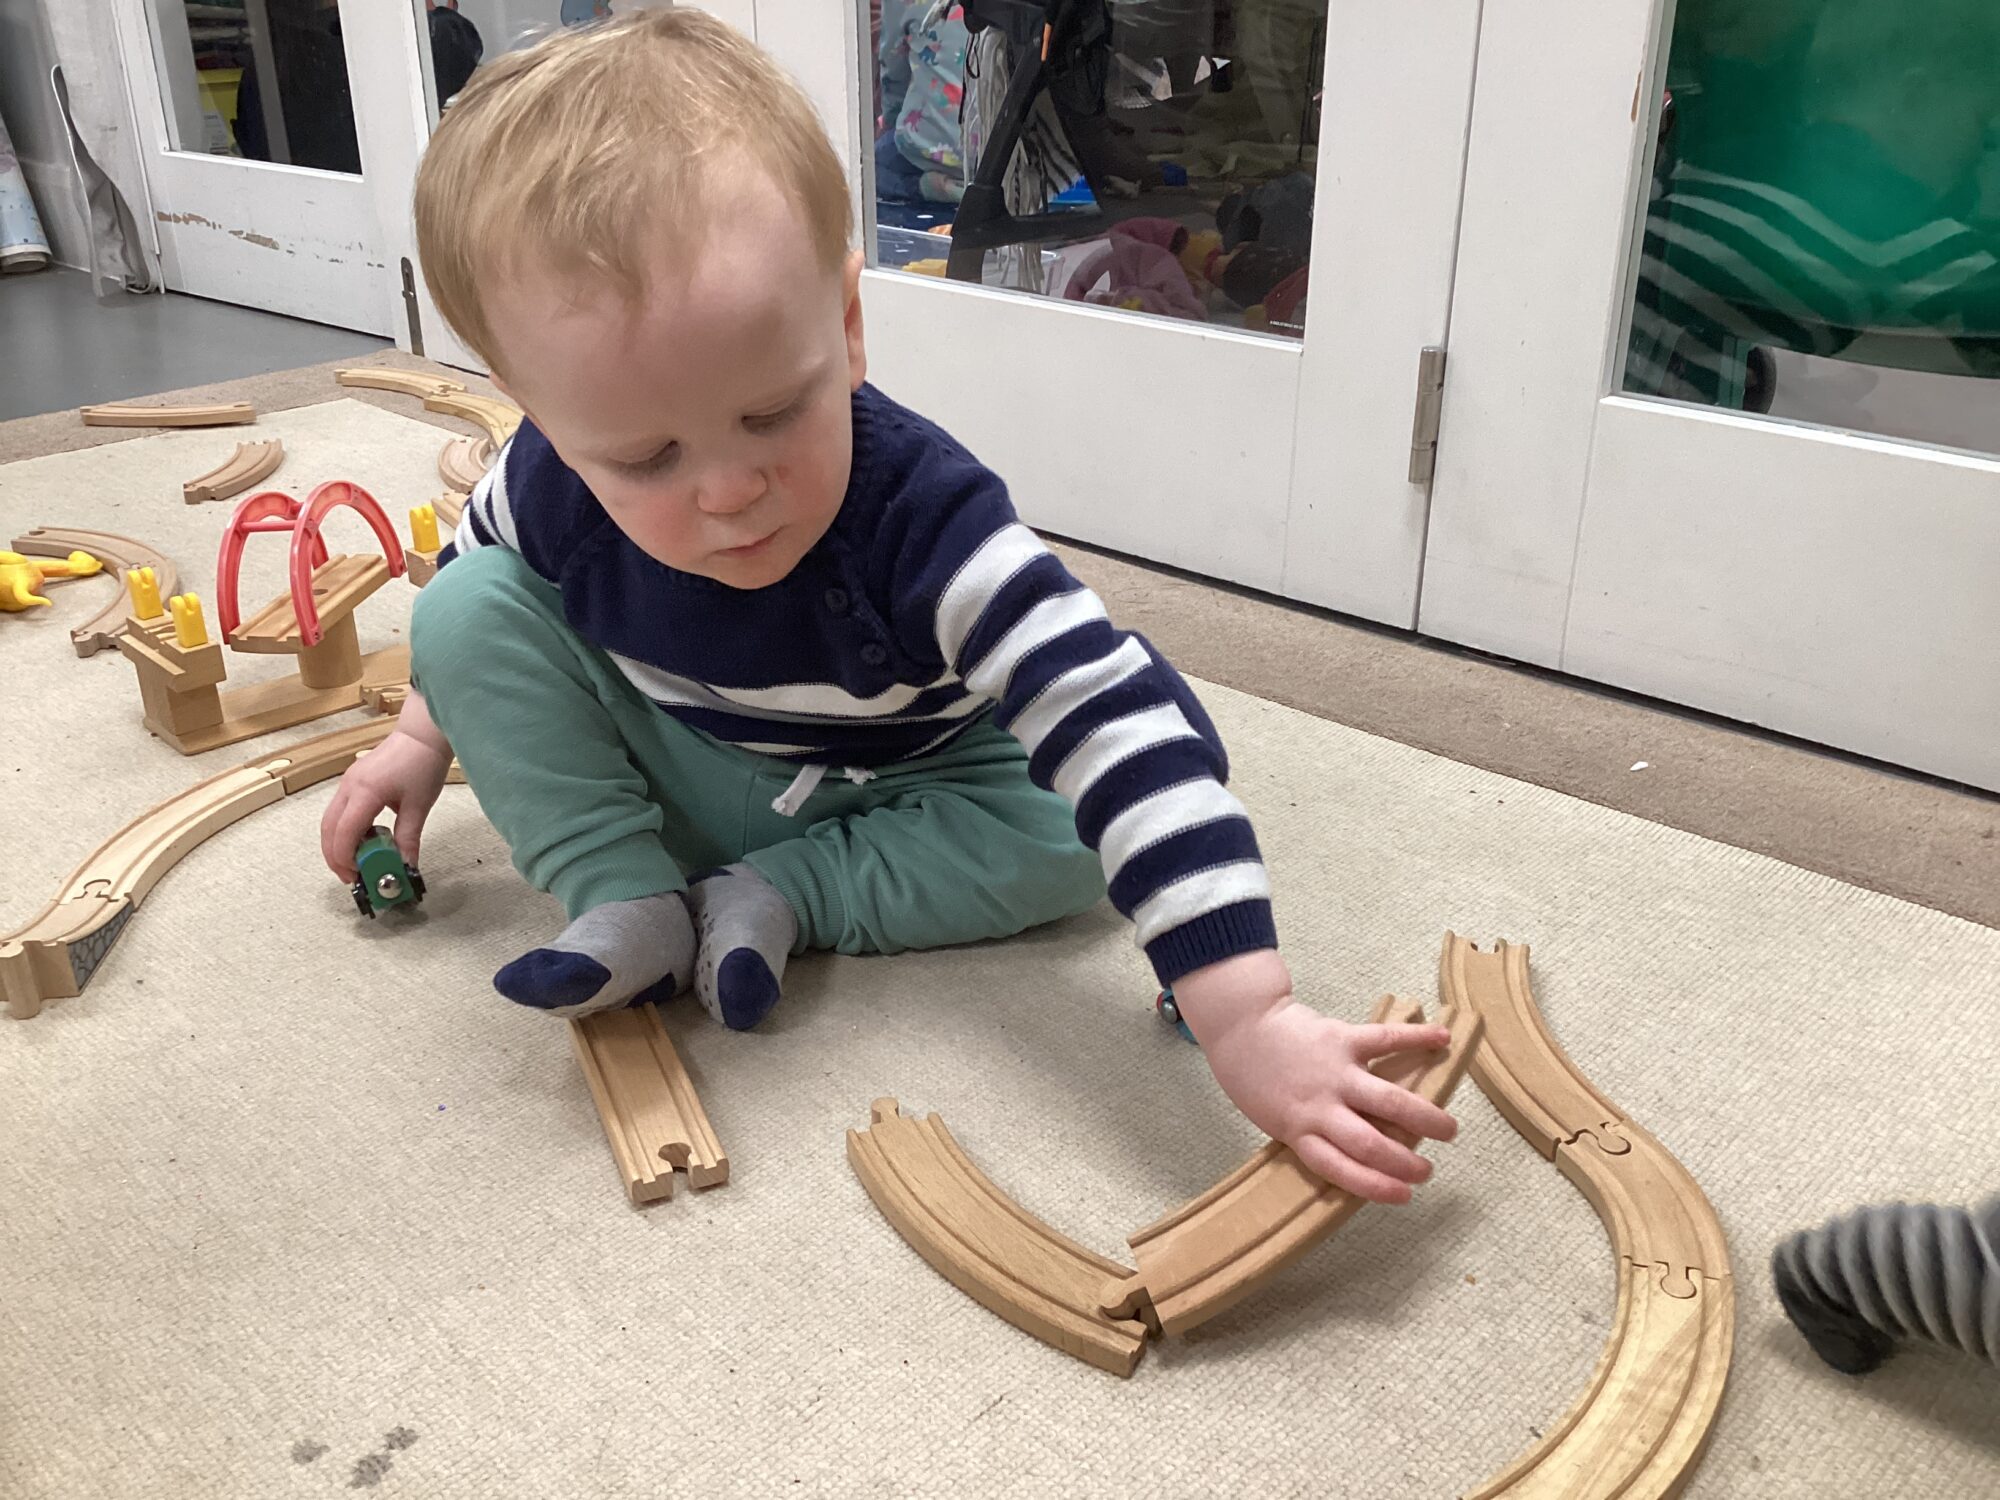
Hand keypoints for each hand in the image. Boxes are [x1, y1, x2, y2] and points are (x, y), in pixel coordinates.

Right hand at [319, 726, 450, 882]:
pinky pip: (339, 811)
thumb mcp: (419, 806)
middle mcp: (349, 786)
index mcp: (365, 792)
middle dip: (334, 856)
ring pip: (329, 820)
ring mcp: (348, 782)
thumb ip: (408, 838)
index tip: (357, 876)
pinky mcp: (353, 781)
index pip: (344, 833)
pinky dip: (343, 830)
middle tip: (351, 877)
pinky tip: (362, 841)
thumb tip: (406, 865)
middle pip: (328, 829)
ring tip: (355, 863)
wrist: (422, 734)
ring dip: (337, 844)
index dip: (346, 858)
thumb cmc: (423, 763)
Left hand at [1172, 950, 1458, 1203]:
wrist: (1242, 1025)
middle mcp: (1320, 1107)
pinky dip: (1416, 1039)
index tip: (1406, 1196)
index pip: (1342, 1169)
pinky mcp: (1342, 1038)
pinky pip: (1385, 1040)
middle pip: (1371, 1143)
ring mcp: (1334, 1073)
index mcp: (1300, 1131)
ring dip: (1424, 1117)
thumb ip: (1311, 1134)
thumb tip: (1357, 1152)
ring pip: (1388, 1101)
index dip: (1376, 1187)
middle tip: (1427, 1170)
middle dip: (1405, 1162)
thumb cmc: (1256, 1079)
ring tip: (1449, 1130)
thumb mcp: (1275, 1118)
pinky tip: (1443, 1040)